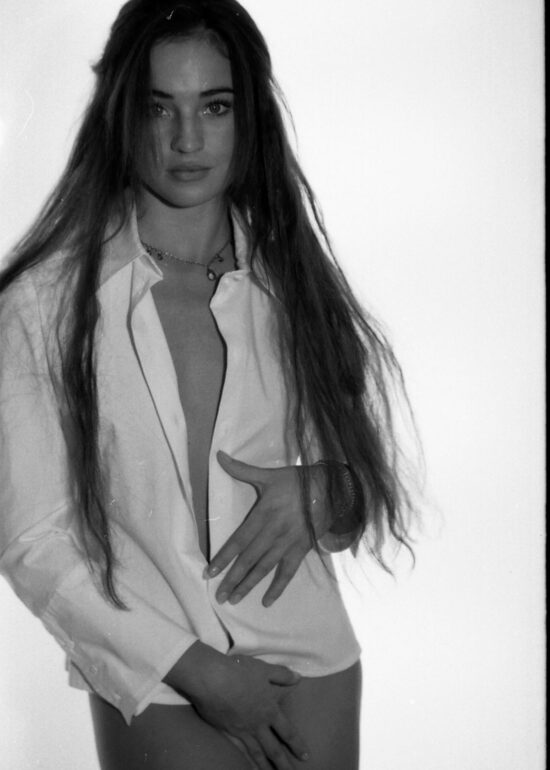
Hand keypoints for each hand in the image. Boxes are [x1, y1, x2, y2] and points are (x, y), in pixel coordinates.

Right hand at [166, 642, 309, 769]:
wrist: (212, 679)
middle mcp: (258, 724)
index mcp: (269, 710)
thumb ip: (282, 675)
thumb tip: (298, 678)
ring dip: (266, 766)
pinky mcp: (227, 732)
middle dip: (284, 764)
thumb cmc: (240, 671)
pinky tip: (249, 766)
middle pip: (274, 749)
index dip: (297, 745)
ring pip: (257, 753)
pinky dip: (245, 759)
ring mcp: (242, 731)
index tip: (305, 756)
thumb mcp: (265, 669)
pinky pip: (239, 749)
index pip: (287, 732)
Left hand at [206, 451, 331, 606]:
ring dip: (249, 585)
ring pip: (266, 568)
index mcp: (264, 514)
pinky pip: (288, 572)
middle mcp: (274, 532)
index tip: (210, 571)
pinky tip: (267, 601)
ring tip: (235, 599)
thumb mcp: (269, 475)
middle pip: (250, 559)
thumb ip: (241, 470)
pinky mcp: (301, 549)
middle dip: (233, 578)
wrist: (331, 489)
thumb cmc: (296, 481)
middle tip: (219, 595)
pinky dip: (278, 587)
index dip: (224, 557)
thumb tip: (219, 456)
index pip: (239, 540)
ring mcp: (288, 543)